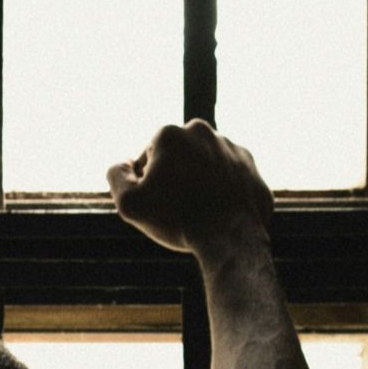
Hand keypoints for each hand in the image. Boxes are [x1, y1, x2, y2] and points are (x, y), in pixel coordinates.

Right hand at [106, 120, 272, 256]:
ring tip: (198, 211)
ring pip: (205, 165)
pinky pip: (230, 178)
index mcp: (171, 134)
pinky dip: (223, 191)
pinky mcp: (251, 168)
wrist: (229, 236)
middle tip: (176, 207)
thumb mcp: (129, 203)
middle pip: (179, 157)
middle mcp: (203, 132)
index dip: (147, 182)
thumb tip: (123, 164)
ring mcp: (231, 148)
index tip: (156, 202)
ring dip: (199, 182)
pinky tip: (218, 212)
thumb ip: (116, 176)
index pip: (148, 157)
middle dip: (175, 176)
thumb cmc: (176, 219)